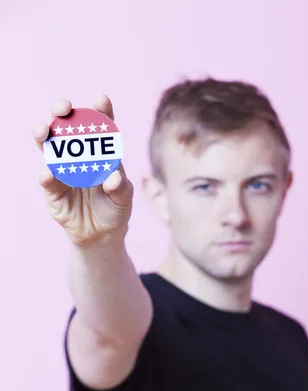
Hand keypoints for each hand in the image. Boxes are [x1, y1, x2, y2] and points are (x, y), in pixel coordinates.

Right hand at [34, 94, 132, 245]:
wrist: (101, 234)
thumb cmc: (115, 209)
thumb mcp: (124, 199)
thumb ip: (121, 188)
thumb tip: (112, 178)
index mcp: (100, 151)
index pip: (100, 126)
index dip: (100, 110)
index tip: (100, 100)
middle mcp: (78, 155)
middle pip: (67, 126)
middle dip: (62, 112)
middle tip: (63, 108)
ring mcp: (62, 170)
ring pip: (48, 146)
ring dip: (44, 135)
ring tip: (44, 131)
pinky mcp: (52, 190)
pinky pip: (47, 180)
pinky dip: (46, 175)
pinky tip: (48, 173)